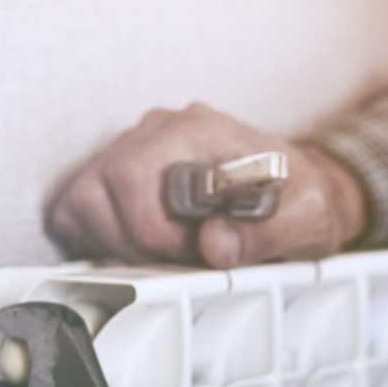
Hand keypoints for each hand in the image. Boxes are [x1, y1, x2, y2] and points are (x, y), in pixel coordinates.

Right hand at [45, 102, 367, 267]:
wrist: (301, 191)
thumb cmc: (302, 198)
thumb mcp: (310, 218)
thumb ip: (268, 230)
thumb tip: (214, 244)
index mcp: (199, 128)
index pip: (136, 172)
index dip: (156, 229)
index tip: (196, 251)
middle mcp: (159, 129)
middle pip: (102, 184)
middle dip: (138, 239)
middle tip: (184, 258)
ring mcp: (133, 149)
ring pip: (82, 199)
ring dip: (118, 241)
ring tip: (170, 252)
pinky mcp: (118, 176)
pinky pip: (78, 208)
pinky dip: (102, 237)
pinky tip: (147, 247)